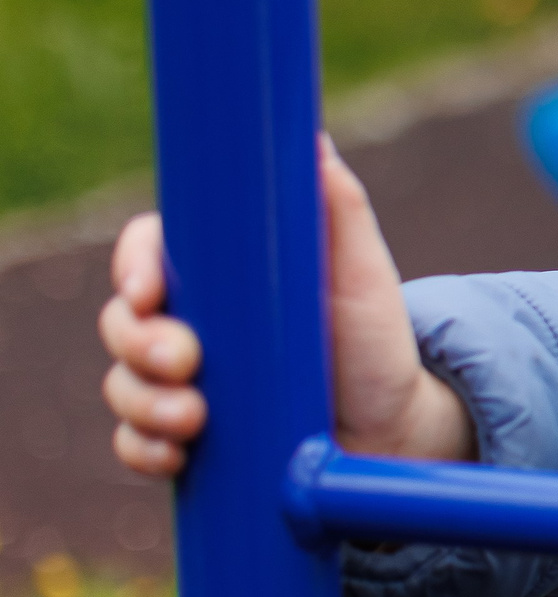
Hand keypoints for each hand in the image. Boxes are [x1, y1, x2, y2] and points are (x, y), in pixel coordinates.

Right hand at [99, 135, 473, 477]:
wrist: (396, 423)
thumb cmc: (374, 337)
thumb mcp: (363, 273)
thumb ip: (338, 209)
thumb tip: (314, 141)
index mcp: (221, 273)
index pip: (150, 251)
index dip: (135, 265)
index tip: (150, 289)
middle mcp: (190, 322)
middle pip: (122, 320)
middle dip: (138, 341)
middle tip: (185, 360)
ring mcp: (180, 381)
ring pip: (123, 384)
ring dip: (142, 403)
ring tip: (192, 420)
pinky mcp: (184, 438)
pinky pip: (136, 444)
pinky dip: (145, 450)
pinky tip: (174, 456)